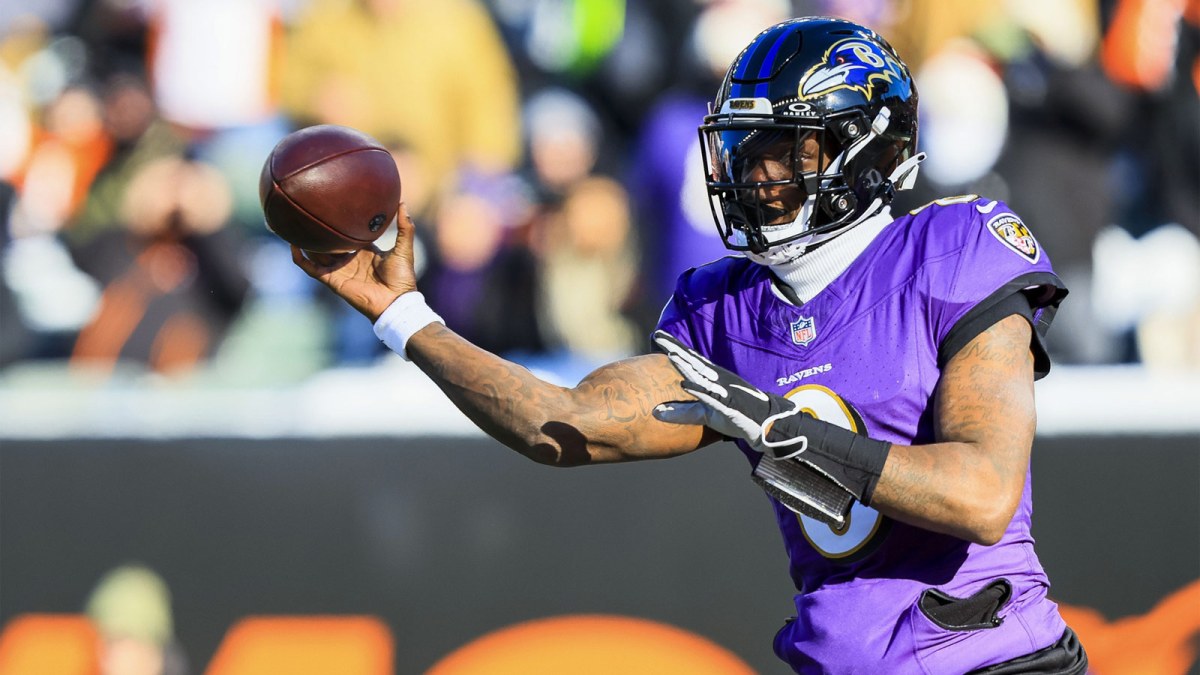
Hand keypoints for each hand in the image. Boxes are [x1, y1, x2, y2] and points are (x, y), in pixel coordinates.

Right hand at [292, 203, 418, 320]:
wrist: (395, 301)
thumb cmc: (401, 277)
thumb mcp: (403, 247)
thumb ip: (404, 226)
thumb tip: (402, 202)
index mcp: (364, 251)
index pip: (347, 235)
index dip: (339, 224)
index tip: (332, 208)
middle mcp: (349, 259)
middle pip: (329, 243)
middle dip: (319, 231)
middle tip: (308, 213)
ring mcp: (339, 269)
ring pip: (316, 253)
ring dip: (305, 241)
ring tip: (294, 225)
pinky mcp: (331, 279)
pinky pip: (311, 268)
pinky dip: (300, 258)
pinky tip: (293, 244)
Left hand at [651, 330, 795, 445]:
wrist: (766, 421)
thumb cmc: (734, 413)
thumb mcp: (704, 413)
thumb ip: (682, 411)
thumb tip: (654, 412)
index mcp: (710, 378)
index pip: (690, 360)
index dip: (674, 347)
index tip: (658, 335)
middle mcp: (715, 379)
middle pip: (692, 361)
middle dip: (675, 348)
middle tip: (658, 335)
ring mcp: (722, 389)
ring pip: (701, 375)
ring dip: (686, 365)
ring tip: (671, 355)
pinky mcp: (728, 403)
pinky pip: (711, 396)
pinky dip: (699, 390)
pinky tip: (686, 384)